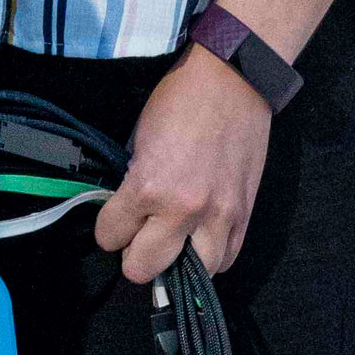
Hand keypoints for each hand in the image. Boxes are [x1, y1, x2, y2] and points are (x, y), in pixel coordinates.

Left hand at [92, 49, 269, 281]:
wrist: (232, 80)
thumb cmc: (180, 101)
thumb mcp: (139, 139)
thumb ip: (133, 182)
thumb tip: (127, 211)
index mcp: (148, 186)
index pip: (111, 236)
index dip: (109, 230)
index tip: (115, 221)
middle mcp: (183, 210)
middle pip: (144, 268)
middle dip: (136, 254)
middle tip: (140, 235)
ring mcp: (219, 216)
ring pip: (193, 275)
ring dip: (179, 262)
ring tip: (175, 241)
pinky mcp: (245, 215)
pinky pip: (227, 259)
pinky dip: (211, 256)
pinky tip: (201, 240)